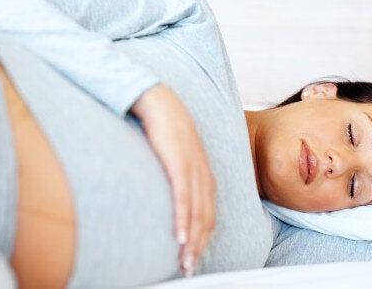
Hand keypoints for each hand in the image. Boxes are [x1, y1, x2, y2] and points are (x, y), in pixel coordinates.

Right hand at [130, 84, 215, 275]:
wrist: (162, 104)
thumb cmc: (168, 132)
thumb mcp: (178, 159)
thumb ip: (180, 180)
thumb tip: (174, 200)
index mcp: (206, 177)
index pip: (209, 215)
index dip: (203, 239)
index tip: (194, 257)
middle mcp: (205, 176)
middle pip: (206, 219)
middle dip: (198, 247)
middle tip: (188, 267)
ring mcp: (194, 170)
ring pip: (196, 213)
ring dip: (191, 241)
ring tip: (184, 261)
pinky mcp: (179, 164)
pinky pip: (183, 197)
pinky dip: (182, 219)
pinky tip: (178, 236)